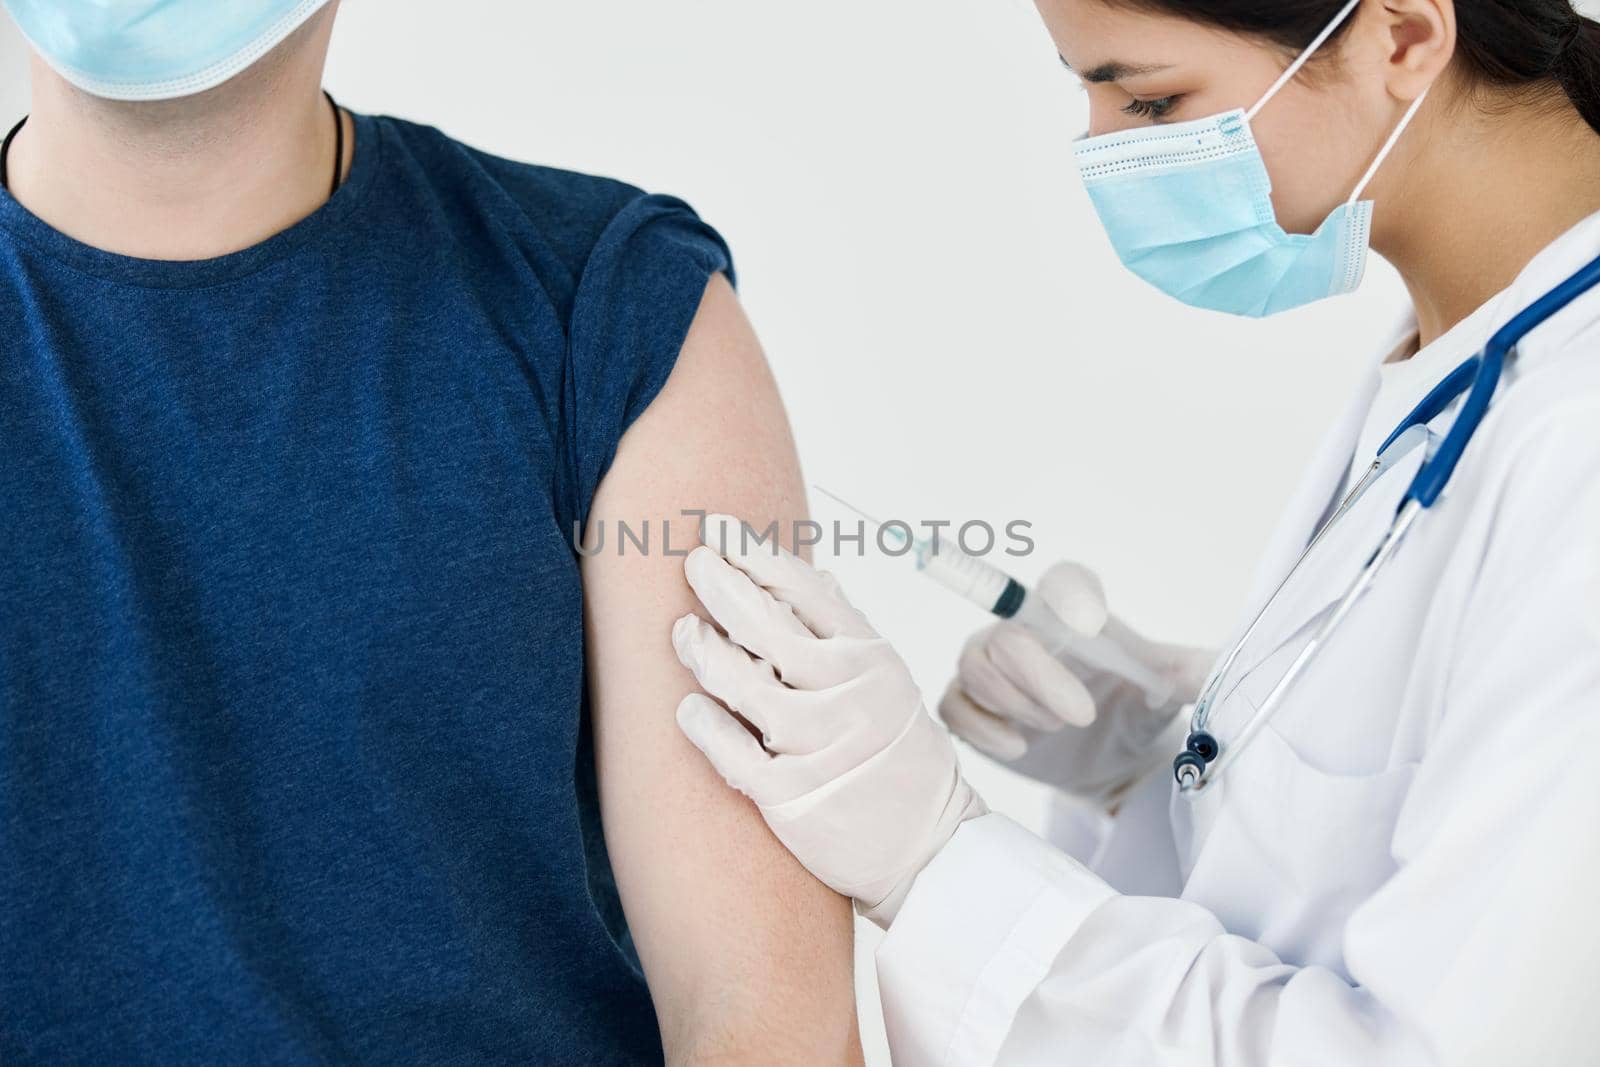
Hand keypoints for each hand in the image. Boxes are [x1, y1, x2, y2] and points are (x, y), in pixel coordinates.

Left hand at [671, 514, 985, 927]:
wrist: (930, 849)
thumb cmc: (900, 758)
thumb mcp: (890, 684)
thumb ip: (848, 634)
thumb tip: (816, 577)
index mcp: (872, 660)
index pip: (807, 592)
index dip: (757, 556)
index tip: (719, 529)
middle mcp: (850, 697)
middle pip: (771, 629)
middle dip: (724, 587)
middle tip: (693, 563)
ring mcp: (822, 747)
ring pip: (747, 689)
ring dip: (706, 654)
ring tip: (682, 633)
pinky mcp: (795, 798)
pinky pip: (737, 757)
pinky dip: (709, 729)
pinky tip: (689, 708)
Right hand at [938, 562, 1214, 798]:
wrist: (1106, 757)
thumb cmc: (1134, 708)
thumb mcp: (1171, 691)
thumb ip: (1193, 675)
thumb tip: (1223, 672)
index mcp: (1075, 614)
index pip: (1064, 583)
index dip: (1071, 595)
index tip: (1090, 622)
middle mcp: (1025, 630)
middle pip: (1009, 636)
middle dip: (1042, 680)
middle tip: (1081, 716)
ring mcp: (989, 666)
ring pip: (977, 668)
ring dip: (1019, 704)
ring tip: (1055, 728)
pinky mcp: (969, 704)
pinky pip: (955, 705)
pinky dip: (985, 728)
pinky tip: (1021, 747)